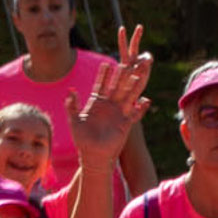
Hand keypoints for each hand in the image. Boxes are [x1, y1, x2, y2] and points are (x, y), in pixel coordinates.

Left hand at [66, 26, 152, 162]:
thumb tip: (70, 92)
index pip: (101, 85)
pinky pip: (135, 114)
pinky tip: (147, 100)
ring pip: (127, 96)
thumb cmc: (82, 139)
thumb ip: (72, 106)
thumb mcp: (74, 121)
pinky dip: (142, 108)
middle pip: (116, 86)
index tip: (106, 64)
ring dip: (133, 86)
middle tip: (126, 62)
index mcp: (96, 103)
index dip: (104, 75)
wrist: (93, 155)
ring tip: (138, 75)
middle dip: (121, 75)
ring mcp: (118, 113)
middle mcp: (109, 106)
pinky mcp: (125, 124)